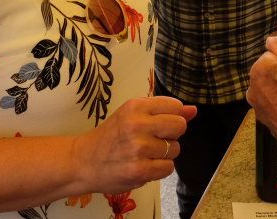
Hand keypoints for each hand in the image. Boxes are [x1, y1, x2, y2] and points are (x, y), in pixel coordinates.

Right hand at [73, 96, 196, 193]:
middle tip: (155, 139)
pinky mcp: (139, 171)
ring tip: (146, 154)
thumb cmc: (111, 136)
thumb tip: (193, 110)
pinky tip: (145, 165)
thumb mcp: (132, 115)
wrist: (83, 161)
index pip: (175, 106)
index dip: (173, 116)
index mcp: (135, 106)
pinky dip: (160, 169)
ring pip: (175, 149)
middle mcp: (137, 125)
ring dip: (165, 154)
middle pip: (179, 126)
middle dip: (172, 134)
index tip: (160, 123)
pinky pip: (168, 168)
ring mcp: (138, 149)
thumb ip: (163, 111)